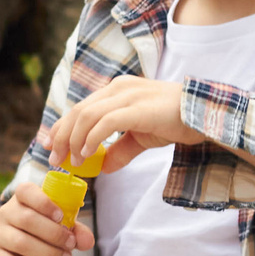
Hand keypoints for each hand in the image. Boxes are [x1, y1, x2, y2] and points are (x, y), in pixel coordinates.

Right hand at [0, 178, 93, 255]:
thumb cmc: (41, 236)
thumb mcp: (59, 229)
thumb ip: (75, 232)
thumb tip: (87, 240)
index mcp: (21, 199)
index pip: (25, 191)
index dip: (43, 202)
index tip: (60, 216)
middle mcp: (5, 213)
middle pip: (27, 219)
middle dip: (54, 234)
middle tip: (70, 245)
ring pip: (21, 243)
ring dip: (48, 253)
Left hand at [47, 77, 207, 176]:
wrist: (205, 115)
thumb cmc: (175, 121)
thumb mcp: (142, 137)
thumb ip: (121, 149)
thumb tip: (103, 167)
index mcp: (117, 90)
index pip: (81, 107)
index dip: (62, 126)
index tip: (50, 146)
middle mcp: (118, 88)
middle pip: (78, 111)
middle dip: (62, 136)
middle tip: (54, 159)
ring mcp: (127, 95)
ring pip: (87, 116)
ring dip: (74, 141)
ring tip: (73, 161)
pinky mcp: (137, 108)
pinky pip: (106, 123)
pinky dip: (92, 139)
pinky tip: (88, 154)